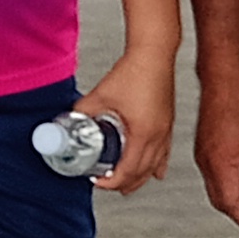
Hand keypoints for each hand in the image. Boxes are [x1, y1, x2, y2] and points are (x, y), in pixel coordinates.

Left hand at [79, 48, 173, 192]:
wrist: (154, 53)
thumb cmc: (134, 71)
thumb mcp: (100, 95)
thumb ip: (83, 109)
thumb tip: (70, 118)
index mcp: (143, 133)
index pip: (128, 171)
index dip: (112, 182)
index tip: (99, 181)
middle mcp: (158, 136)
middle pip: (143, 173)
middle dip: (125, 183)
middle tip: (108, 184)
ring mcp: (166, 130)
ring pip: (155, 165)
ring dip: (141, 177)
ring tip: (127, 184)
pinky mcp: (168, 122)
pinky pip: (165, 153)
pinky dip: (157, 165)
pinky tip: (157, 172)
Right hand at [194, 72, 238, 232]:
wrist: (221, 80)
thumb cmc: (238, 103)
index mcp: (218, 164)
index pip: (230, 202)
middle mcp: (206, 162)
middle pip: (221, 200)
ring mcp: (204, 155)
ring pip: (219, 188)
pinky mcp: (206, 147)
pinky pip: (217, 175)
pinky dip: (233, 184)